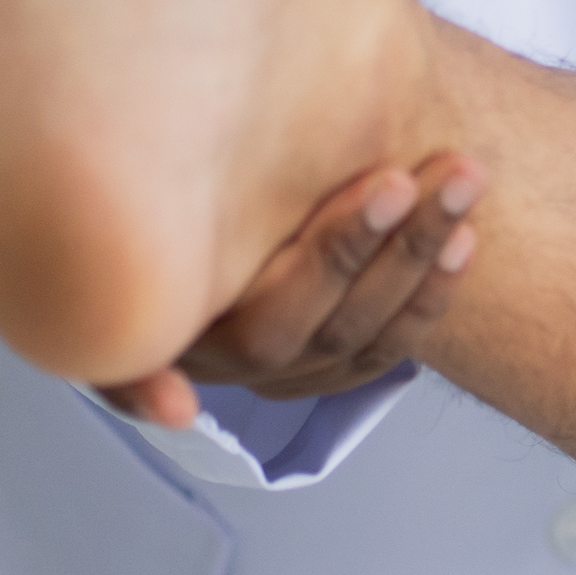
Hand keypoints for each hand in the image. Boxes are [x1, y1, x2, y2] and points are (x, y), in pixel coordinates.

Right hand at [99, 153, 481, 428]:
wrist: (138, 168)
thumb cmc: (130, 182)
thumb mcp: (109, 214)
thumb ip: (117, 267)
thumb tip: (172, 406)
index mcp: (178, 331)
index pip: (276, 317)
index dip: (341, 250)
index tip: (391, 183)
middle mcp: (235, 363)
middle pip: (336, 323)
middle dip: (401, 246)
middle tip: (450, 172)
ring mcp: (287, 366)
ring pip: (371, 333)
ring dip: (425, 257)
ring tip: (466, 184)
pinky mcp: (326, 360)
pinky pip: (391, 344)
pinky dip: (432, 291)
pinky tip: (463, 239)